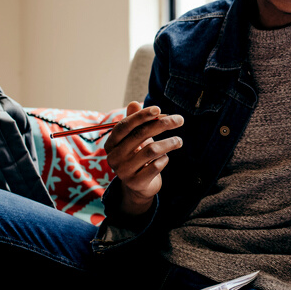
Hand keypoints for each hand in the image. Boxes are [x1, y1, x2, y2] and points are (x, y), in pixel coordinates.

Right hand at [104, 101, 183, 216]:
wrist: (139, 186)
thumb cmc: (138, 156)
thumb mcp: (135, 138)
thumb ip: (135, 122)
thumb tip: (134, 103)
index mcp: (111, 143)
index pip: (125, 125)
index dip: (141, 116)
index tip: (159, 109)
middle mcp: (114, 157)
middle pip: (140, 135)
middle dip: (162, 124)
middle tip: (179, 120)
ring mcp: (123, 171)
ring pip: (151, 150)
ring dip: (169, 142)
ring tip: (179, 141)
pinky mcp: (136, 183)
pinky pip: (156, 166)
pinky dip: (164, 159)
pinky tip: (166, 158)